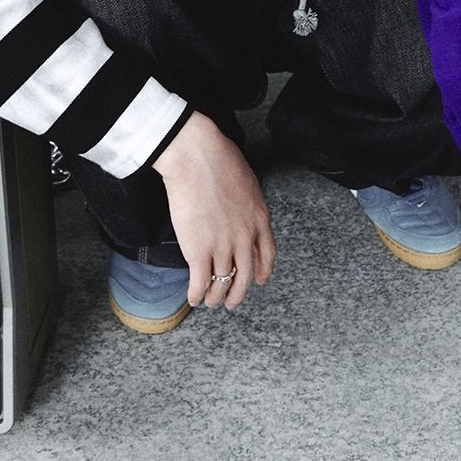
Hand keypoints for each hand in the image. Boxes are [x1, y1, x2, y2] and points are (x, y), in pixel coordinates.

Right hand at [153, 111, 275, 310]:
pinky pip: (200, 282)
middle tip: (232, 301)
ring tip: (210, 302)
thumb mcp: (247, 181)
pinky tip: (193, 299)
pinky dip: (197, 294)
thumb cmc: (218, 159)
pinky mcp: (199, 251)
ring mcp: (222, 247)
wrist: (197, 158)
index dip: (263, 271)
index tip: (260, 280)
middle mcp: (245, 238)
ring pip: (222, 283)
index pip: (267, 254)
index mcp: (260, 218)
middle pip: (245, 276)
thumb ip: (246, 201)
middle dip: (238, 293)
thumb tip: (238, 206)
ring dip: (216, 296)